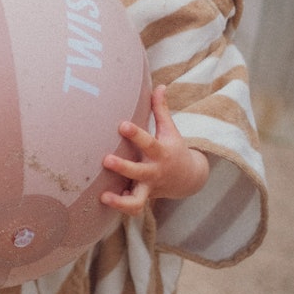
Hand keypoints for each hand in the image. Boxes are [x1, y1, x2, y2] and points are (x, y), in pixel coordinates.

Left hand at [99, 85, 208, 217]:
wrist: (189, 178)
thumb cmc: (173, 148)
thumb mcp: (170, 129)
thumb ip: (161, 109)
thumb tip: (159, 85)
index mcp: (160, 152)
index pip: (148, 142)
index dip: (136, 134)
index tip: (122, 125)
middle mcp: (155, 171)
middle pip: (139, 172)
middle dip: (123, 167)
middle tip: (106, 160)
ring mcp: (149, 187)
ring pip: (137, 200)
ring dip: (121, 200)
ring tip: (104, 195)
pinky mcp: (144, 198)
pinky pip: (133, 208)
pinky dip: (122, 207)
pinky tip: (107, 200)